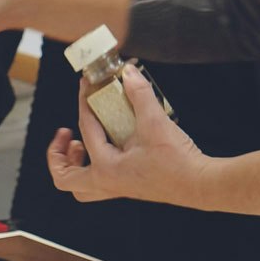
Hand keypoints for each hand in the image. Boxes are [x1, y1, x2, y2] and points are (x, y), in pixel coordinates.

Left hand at [47, 65, 211, 205]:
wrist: (200, 184)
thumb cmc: (177, 161)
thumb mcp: (155, 122)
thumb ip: (139, 94)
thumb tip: (127, 72)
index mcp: (106, 169)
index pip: (86, 130)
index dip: (83, 103)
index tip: (85, 86)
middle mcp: (107, 182)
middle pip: (66, 179)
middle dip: (59, 156)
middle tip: (66, 136)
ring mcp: (118, 187)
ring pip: (82, 186)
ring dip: (76, 165)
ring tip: (81, 143)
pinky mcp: (130, 186)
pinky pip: (100, 181)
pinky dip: (97, 164)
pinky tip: (114, 144)